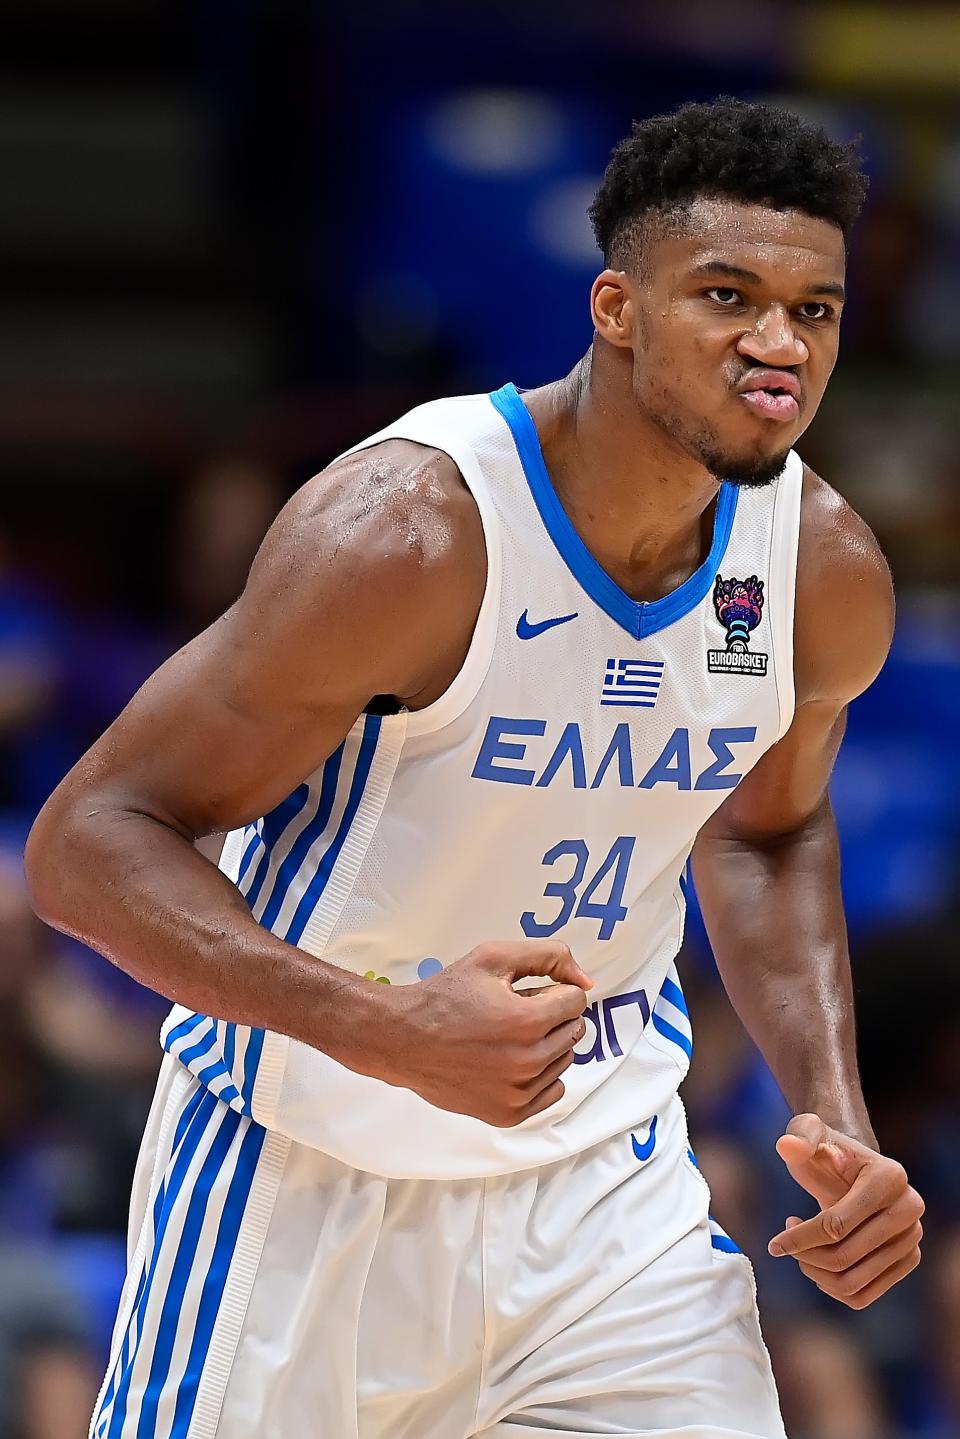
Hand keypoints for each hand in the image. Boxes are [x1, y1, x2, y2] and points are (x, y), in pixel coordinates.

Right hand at [369, 940, 591, 1126]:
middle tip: (513, 1012)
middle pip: (573, 1029)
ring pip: (564, 1059)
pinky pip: (552, 1091)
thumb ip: (548, 957)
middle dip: (550, 1016)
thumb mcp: (494, 957)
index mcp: (528, 1021)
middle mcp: (528, 1061)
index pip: (576, 1000)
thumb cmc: (445, 997)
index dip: (552, 990)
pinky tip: (510, 1060)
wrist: (404, 1038)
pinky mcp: (510, 1113)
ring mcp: (519, 1092)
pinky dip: (540, 1074)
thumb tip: (586, 981)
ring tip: (506, 1036)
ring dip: (545, 1044)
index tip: (526, 993)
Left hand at [769, 1113, 923, 1308]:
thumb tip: (787, 1146)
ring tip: (800, 1250)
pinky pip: (864, 1294)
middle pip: (845, 1256)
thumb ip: (799, 1134)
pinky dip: (833, 1287)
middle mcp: (909, 1209)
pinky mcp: (908, 1260)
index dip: (799, 1238)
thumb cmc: (827, 1151)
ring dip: (816, 1274)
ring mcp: (912, 1238)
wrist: (854, 1169)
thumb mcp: (809, 1133)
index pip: (836, 1224)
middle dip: (805, 1255)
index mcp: (890, 1176)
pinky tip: (817, 1262)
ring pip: (853, 1281)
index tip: (773, 1244)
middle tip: (785, 1242)